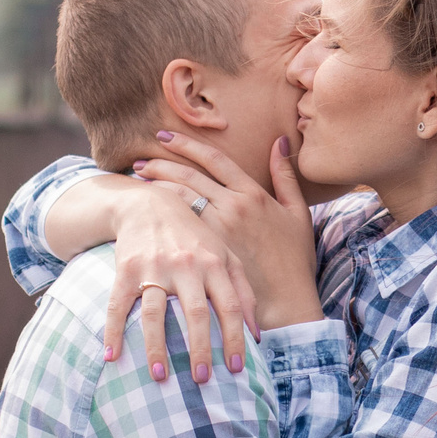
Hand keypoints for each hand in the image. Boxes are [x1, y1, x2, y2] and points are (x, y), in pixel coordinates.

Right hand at [100, 180, 258, 384]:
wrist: (150, 204)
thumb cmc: (194, 238)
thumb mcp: (225, 256)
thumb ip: (244, 292)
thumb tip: (256, 336)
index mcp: (214, 264)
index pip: (229, 307)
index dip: (234, 339)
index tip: (235, 369)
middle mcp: (186, 266)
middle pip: (195, 313)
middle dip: (199, 349)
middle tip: (201, 379)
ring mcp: (154, 268)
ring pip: (154, 313)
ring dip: (156, 347)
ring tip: (159, 377)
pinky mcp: (126, 269)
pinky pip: (117, 305)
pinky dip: (112, 331)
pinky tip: (112, 356)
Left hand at [130, 131, 322, 328]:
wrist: (287, 300)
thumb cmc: (294, 260)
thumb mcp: (297, 213)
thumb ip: (286, 176)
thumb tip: (281, 142)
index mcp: (253, 194)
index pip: (214, 158)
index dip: (187, 144)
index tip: (166, 137)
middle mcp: (232, 206)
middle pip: (189, 175)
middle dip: (161, 162)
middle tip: (140, 159)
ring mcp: (217, 229)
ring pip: (179, 197)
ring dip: (157, 185)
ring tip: (139, 180)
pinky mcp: (206, 251)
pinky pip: (177, 224)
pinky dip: (161, 212)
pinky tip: (148, 210)